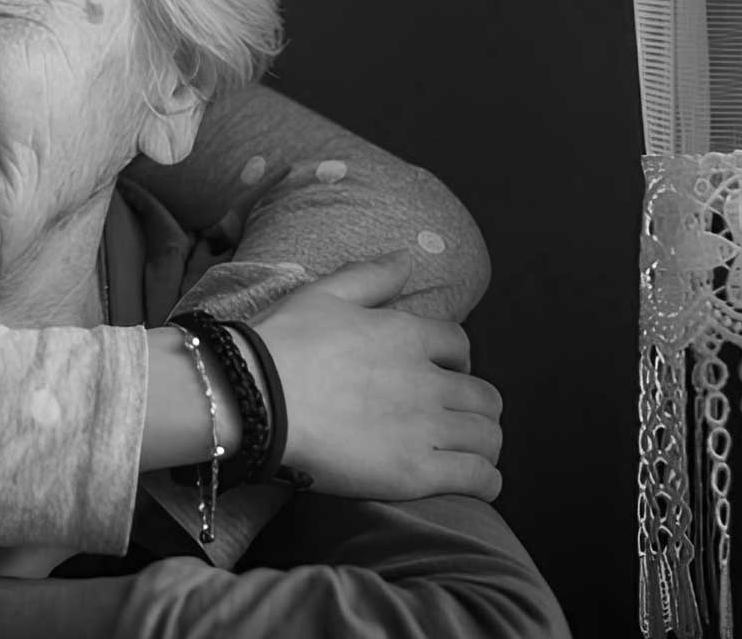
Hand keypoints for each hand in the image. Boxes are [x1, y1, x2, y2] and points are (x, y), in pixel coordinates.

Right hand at [250, 251, 503, 500]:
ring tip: (469, 453)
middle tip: (456, 419)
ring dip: (485, 443)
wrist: (254, 397)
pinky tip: (478, 485)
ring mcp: (424, 427)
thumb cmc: (280, 343)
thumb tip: (408, 256)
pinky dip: (486, 481)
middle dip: (477, 407)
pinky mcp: (416, 471)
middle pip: (484, 396)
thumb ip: (371, 276)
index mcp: (406, 334)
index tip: (443, 374)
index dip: (457, 360)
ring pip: (487, 437)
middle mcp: (426, 379)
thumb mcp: (323, 294)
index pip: (459, 345)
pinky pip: (477, 478)